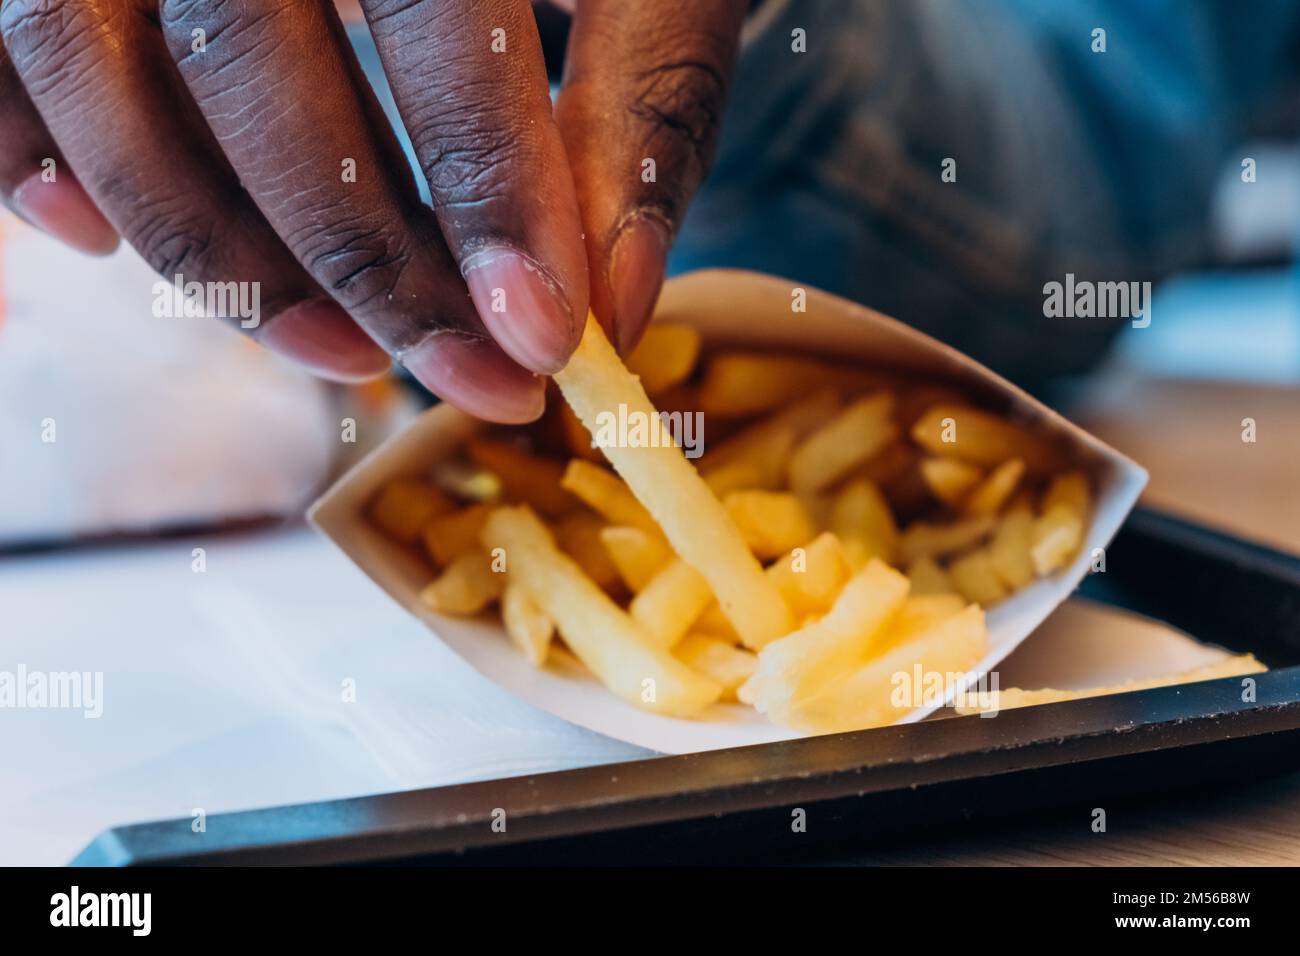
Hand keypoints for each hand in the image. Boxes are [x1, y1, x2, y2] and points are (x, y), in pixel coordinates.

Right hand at [0, 0, 744, 420]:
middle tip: (466, 379)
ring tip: (339, 355)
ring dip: (212, 248)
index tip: (540, 338)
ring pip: (94, 63)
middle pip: (248, 61)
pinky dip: (30, 152)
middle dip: (364, 259)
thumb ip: (640, 97)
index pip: (432, 12)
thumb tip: (613, 305)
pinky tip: (97, 239)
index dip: (488, 191)